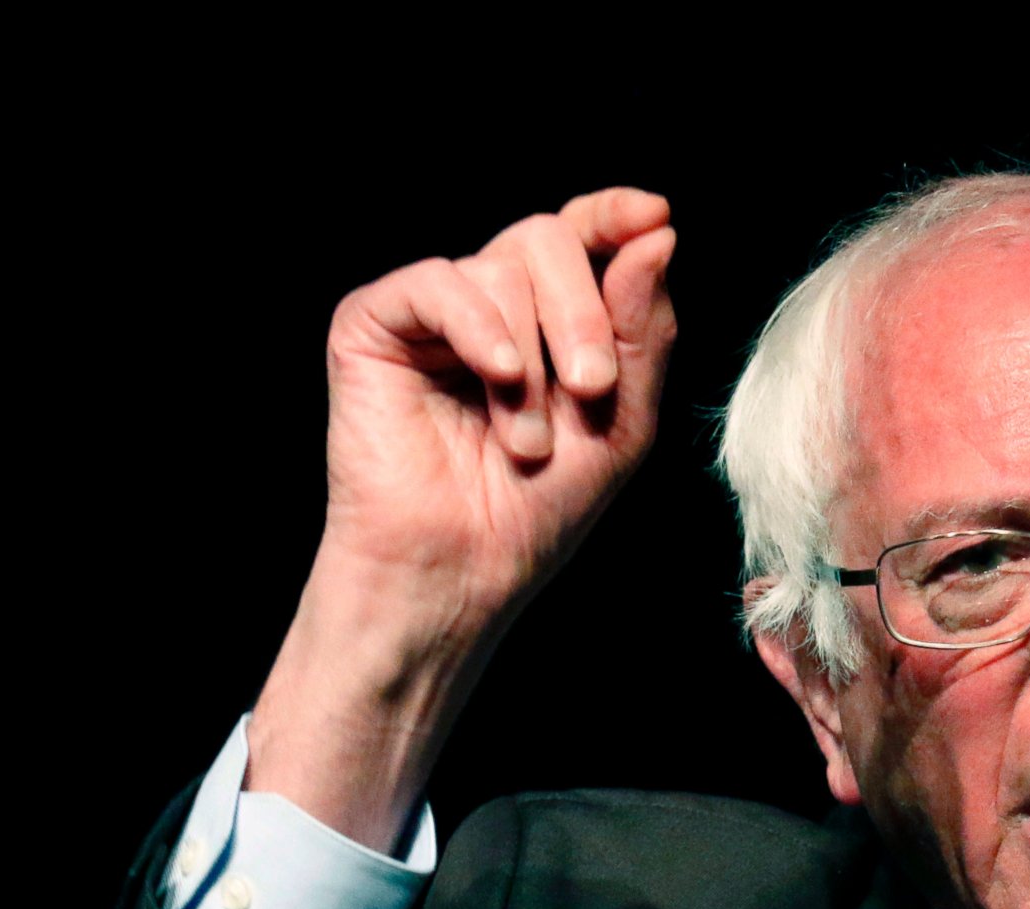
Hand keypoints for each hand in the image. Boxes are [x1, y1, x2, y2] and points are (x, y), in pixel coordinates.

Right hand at [248, 189, 678, 847]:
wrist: (459, 574)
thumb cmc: (535, 512)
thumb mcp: (621, 421)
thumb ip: (642, 330)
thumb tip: (655, 231)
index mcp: (547, 320)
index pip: (582, 235)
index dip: (613, 215)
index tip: (653, 215)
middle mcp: (489, 306)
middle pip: (547, 240)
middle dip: (583, 313)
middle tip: (593, 389)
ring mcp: (431, 314)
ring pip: (500, 267)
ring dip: (531, 363)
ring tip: (525, 442)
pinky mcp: (374, 326)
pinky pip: (438, 283)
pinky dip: (478, 327)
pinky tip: (497, 377)